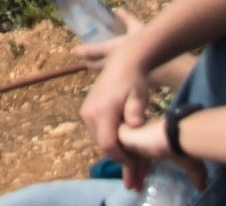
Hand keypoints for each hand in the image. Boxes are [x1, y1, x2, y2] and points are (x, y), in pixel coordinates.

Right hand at [76, 43, 159, 164]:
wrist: (123, 62)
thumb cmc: (134, 81)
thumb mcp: (139, 96)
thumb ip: (136, 111)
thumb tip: (135, 123)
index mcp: (102, 112)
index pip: (109, 144)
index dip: (122, 157)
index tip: (136, 160)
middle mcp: (89, 114)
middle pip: (103, 145)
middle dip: (119, 156)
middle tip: (137, 163)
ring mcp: (86, 112)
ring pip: (100, 139)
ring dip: (115, 147)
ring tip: (132, 152)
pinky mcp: (87, 111)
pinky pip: (98, 131)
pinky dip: (110, 138)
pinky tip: (123, 139)